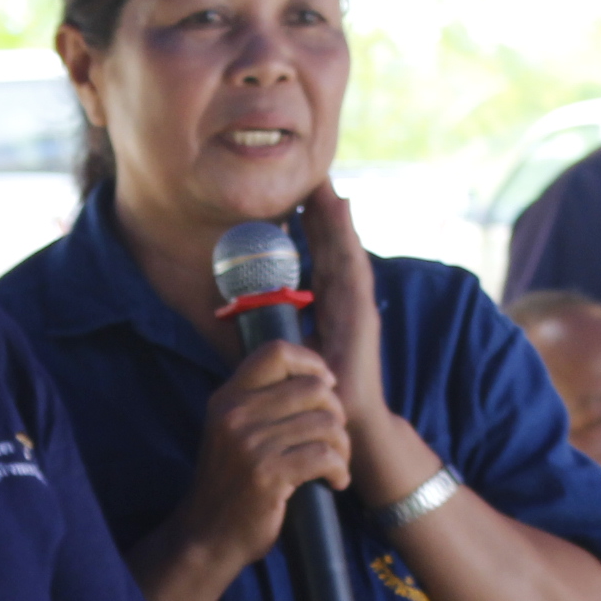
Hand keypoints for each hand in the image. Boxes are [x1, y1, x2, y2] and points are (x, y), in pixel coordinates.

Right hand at [177, 337, 349, 566]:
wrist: (208, 536)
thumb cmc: (230, 485)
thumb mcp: (230, 432)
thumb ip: (259, 404)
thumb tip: (316, 380)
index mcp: (227, 398)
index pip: (276, 351)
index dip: (311, 362)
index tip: (327, 386)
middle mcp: (236, 415)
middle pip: (312, 388)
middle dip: (336, 412)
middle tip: (335, 438)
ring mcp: (251, 445)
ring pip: (325, 424)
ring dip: (342, 447)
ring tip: (336, 464)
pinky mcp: (269, 475)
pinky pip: (325, 456)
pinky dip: (339, 470)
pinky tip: (335, 482)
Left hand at [295, 186, 389, 444]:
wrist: (346, 424)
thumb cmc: (314, 392)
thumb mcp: (287, 348)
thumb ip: (272, 322)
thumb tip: (238, 301)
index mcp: (328, 306)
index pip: (318, 258)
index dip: (309, 227)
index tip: (296, 197)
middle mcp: (344, 302)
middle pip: (333, 247)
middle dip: (323, 213)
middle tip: (314, 175)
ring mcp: (355, 307)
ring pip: (345, 251)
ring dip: (336, 219)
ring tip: (326, 186)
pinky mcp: (362, 315)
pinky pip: (353, 269)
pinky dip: (347, 239)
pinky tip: (341, 213)